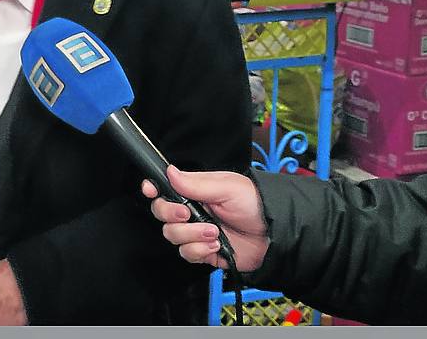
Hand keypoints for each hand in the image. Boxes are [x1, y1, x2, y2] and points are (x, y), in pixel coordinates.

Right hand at [141, 165, 269, 271]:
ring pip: (172, 235)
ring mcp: (196, 232)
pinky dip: (199, 250)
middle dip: (171, 215)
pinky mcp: (204, 251)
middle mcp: (192, 211)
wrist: (275, 235)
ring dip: (191, 235)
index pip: (164, 188)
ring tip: (214, 232)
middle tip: (187, 215)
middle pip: (162, 213)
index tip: (150, 190)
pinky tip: (216, 245)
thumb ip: (196, 183)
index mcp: (195, 190)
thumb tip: (170, 171)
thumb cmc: (256, 204)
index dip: (153, 189)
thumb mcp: (227, 187)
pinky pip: (187, 254)